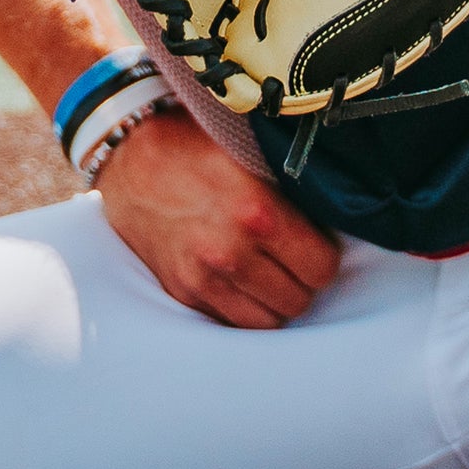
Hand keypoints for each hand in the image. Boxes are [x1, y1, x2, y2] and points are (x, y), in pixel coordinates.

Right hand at [94, 106, 340, 328]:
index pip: (322, 266)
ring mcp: (204, 278)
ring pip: (268, 321)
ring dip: (275, 300)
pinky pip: (232, 323)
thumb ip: (290, 185)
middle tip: (294, 257)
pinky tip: (244, 281)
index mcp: (257, 212)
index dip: (324, 254)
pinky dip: (244, 308)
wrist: (131, 158)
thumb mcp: (251, 152)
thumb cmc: (198, 145)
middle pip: (299, 300)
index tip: (316, 241)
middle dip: (302, 279)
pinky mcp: (183, 292)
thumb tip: (337, 202)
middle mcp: (231, 252)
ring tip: (271, 271)